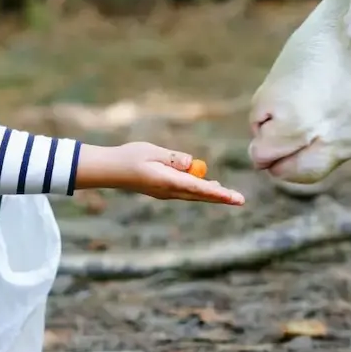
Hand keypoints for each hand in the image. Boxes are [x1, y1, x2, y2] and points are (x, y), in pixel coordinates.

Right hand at [77, 142, 245, 204]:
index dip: (218, 193)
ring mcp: (165, 193)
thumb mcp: (152, 151)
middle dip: (220, 197)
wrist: (110, 170)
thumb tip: (191, 163)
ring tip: (228, 194)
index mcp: (168, 181)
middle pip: (200, 195)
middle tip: (240, 200)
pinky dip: (199, 190)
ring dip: (211, 193)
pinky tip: (208, 186)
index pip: (198, 187)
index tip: (233, 197)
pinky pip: (185, 192)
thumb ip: (172, 158)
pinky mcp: (162, 190)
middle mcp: (169, 191)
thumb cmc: (129, 157)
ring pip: (193, 194)